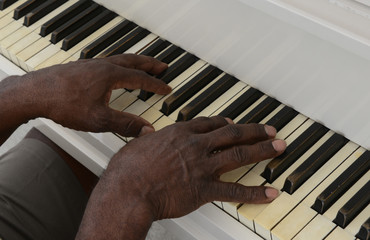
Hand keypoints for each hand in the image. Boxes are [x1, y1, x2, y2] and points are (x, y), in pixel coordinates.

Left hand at [23, 54, 170, 136]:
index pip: (141, 79)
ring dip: (135, 62)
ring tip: (142, 66)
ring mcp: (91, 65)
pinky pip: (107, 62)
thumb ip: (126, 125)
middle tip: (162, 65)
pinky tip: (114, 72)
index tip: (167, 88)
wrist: (34, 93)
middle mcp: (102, 66)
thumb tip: (147, 130)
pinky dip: (119, 65)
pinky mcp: (81, 68)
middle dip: (150, 64)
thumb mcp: (99, 119)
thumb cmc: (63, 104)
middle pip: (133, 61)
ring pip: (119, 60)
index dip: (156, 85)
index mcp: (111, 75)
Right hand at [77, 117, 286, 238]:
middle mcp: (195, 146)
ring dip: (263, 150)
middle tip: (271, 130)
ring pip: (239, 154)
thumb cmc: (127, 170)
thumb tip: (146, 134)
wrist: (128, 190)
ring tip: (279, 147)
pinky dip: (255, 192)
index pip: (209, 123)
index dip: (225, 123)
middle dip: (254, 131)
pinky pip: (235, 191)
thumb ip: (147, 137)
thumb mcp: (135, 144)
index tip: (234, 123)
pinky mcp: (204, 189)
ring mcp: (202, 167)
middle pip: (232, 134)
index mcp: (179, 134)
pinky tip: (270, 193)